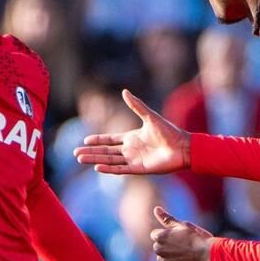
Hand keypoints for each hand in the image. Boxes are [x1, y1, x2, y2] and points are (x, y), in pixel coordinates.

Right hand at [74, 90, 189, 174]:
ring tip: (81, 159)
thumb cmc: (169, 132)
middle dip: (91, 152)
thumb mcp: (150, 117)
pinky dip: (109, 169)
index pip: (110, 139)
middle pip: (106, 151)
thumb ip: (136, 105)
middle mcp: (131, 150)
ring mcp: (134, 160)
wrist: (183, 147)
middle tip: (76, 153)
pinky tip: (97, 167)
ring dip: (95, 160)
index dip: (98, 139)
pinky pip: (120, 169)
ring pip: (109, 160)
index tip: (85, 139)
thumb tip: (124, 91)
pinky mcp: (139, 169)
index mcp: (132, 137)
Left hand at [150, 206, 212, 260]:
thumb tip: (156, 209)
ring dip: (170, 257)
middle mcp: (159, 250)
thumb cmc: (198, 237)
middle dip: (167, 246)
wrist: (211, 255)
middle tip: (183, 245)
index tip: (178, 237)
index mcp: (159, 236)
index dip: (167, 235)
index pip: (155, 235)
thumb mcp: (182, 225)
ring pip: (163, 259)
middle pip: (158, 247)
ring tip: (185, 255)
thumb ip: (166, 218)